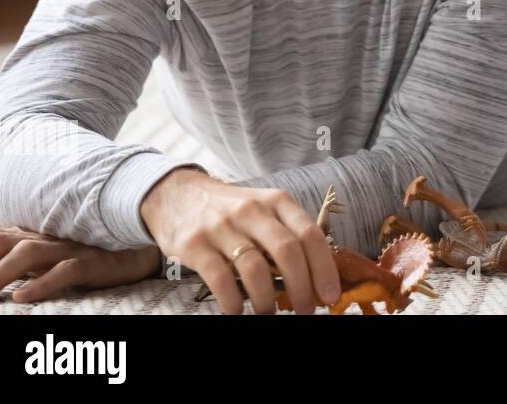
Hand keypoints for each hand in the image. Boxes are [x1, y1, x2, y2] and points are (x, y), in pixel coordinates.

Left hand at [0, 224, 159, 303]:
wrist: (136, 252)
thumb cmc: (81, 256)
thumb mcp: (40, 254)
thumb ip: (9, 250)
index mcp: (30, 235)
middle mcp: (46, 238)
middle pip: (2, 242)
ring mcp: (69, 249)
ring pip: (28, 254)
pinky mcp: (92, 262)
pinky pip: (65, 271)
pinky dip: (42, 283)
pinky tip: (22, 297)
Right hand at [140, 167, 340, 314]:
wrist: (176, 194)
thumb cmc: (231, 209)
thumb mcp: (264, 208)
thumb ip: (288, 233)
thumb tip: (318, 275)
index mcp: (276, 201)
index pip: (310, 234)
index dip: (324, 267)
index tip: (330, 294)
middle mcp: (252, 210)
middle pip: (287, 251)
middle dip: (302, 287)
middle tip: (306, 309)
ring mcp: (222, 226)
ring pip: (255, 268)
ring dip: (267, 299)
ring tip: (269, 313)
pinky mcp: (195, 244)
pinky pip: (220, 278)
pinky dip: (233, 301)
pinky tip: (237, 311)